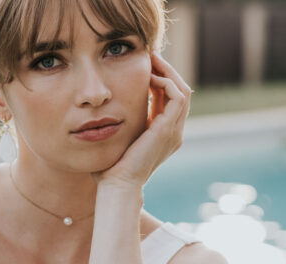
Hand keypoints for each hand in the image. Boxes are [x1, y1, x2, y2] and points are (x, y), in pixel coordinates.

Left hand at [92, 52, 192, 189]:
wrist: (117, 185)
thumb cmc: (110, 169)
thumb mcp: (117, 140)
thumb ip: (119, 124)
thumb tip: (103, 111)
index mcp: (163, 136)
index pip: (169, 101)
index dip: (159, 81)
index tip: (142, 67)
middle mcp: (173, 134)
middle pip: (180, 92)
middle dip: (166, 72)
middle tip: (149, 56)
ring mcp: (174, 133)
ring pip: (183, 91)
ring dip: (168, 72)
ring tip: (150, 60)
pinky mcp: (168, 130)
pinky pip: (177, 96)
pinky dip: (165, 82)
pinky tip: (147, 78)